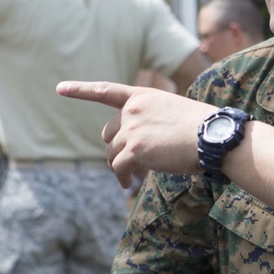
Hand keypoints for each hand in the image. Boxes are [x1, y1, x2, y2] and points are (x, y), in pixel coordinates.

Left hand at [56, 81, 215, 187]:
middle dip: (115, 148)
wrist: (214, 137)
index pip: (106, 90)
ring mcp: (132, 129)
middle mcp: (133, 110)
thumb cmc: (204, 128)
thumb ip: (151, 120)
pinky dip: (121, 178)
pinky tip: (128, 184)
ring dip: (119, 167)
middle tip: (128, 163)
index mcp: (143, 96)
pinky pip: (118, 168)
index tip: (60, 89)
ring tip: (129, 178)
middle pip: (108, 133)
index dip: (81, 90)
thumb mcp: (174, 112)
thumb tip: (139, 145)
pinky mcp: (135, 150)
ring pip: (112, 153)